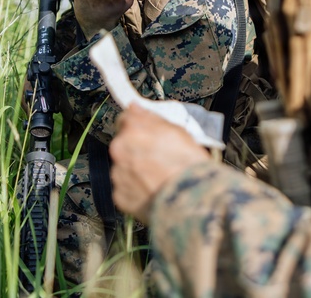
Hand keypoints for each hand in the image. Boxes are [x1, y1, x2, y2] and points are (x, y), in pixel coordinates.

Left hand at [109, 105, 209, 221]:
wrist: (191, 201)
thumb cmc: (188, 166)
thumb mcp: (178, 131)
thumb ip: (152, 119)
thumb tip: (137, 109)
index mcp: (133, 130)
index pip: (126, 118)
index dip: (138, 124)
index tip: (144, 130)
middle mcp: (120, 150)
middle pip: (124, 144)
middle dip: (138, 149)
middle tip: (158, 157)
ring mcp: (118, 174)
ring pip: (124, 167)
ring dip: (136, 170)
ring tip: (159, 177)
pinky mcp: (120, 196)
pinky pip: (125, 188)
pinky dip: (136, 189)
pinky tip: (154, 190)